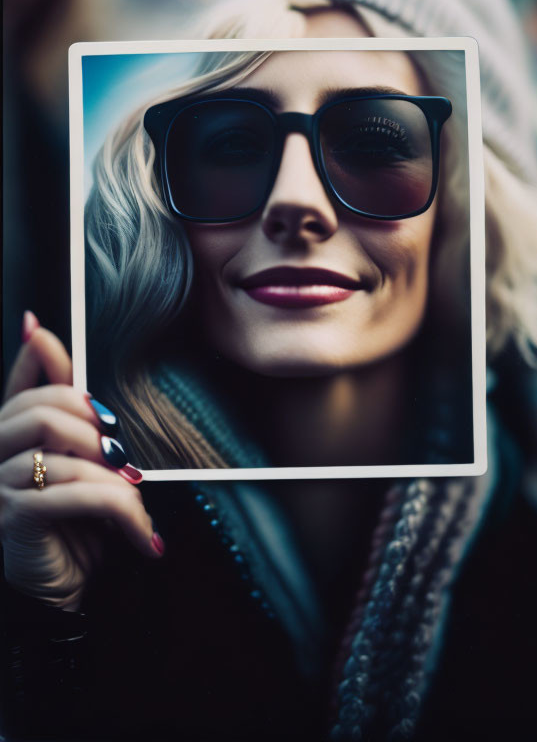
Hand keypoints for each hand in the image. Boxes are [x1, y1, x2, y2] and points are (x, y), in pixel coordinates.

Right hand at [0, 315, 162, 610]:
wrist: (58, 591)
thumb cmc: (72, 526)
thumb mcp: (79, 468)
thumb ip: (76, 425)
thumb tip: (64, 362)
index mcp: (11, 437)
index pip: (18, 385)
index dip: (32, 355)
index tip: (40, 329)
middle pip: (43, 409)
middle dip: (94, 425)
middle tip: (122, 455)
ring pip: (65, 453)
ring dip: (115, 478)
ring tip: (136, 501)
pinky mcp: (15, 516)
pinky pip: (76, 494)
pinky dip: (119, 509)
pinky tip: (141, 531)